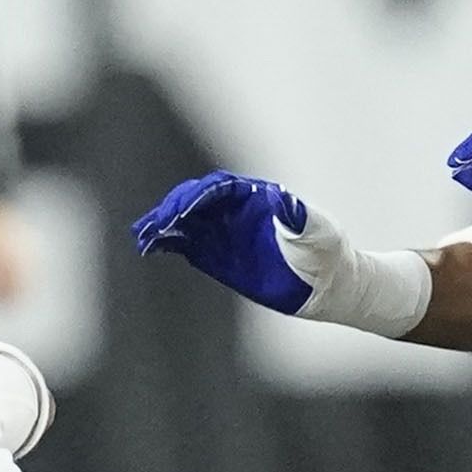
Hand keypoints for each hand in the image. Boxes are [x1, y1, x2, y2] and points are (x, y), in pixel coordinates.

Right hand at [131, 173, 333, 315]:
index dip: (198, 196)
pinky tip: (151, 247)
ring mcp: (225, 232)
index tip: (183, 210)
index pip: (218, 189)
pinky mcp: (219, 255)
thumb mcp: (318, 230)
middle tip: (155, 225)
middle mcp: (236, 211)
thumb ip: (298, 215)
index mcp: (256, 198)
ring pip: (186, 222)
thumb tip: (282, 199)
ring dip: (163, 226)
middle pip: (196, 202)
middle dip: (173, 210)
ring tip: (143, 236)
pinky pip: (187, 244)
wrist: (329, 281)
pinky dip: (168, 243)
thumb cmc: (327, 250)